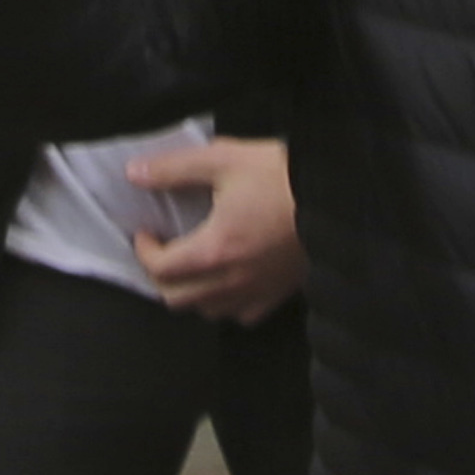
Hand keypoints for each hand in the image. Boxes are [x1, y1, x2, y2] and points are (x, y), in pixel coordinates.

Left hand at [130, 138, 305, 321]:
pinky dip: (225, 303)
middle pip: (176, 299)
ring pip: (206, 312)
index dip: (144, 252)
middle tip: (163, 249)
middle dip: (160, 276)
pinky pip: (241, 315)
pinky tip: (229, 280)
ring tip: (192, 264)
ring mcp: (256, 293)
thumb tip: (134, 174)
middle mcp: (231, 281)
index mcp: (213, 249)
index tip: (145, 232)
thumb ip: (175, 169)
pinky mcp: (279, 296)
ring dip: (190, 292)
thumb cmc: (281, 176)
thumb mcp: (225, 159)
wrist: (339, 198)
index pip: (160, 269)